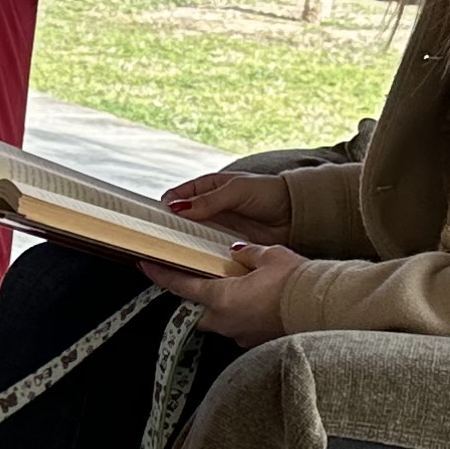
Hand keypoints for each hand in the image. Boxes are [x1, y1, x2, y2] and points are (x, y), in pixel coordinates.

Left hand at [141, 239, 305, 346]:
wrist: (327, 307)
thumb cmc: (298, 282)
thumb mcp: (270, 255)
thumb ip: (247, 253)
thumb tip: (238, 251)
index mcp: (222, 298)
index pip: (182, 286)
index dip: (161, 275)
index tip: (145, 266)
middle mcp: (227, 321)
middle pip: (195, 312)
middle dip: (191, 299)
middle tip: (194, 282)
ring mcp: (242, 335)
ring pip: (218, 322)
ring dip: (218, 309)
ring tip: (231, 291)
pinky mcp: (258, 342)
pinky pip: (240, 328)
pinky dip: (240, 316)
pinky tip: (254, 304)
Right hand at [160, 168, 296, 244]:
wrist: (296, 215)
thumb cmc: (269, 193)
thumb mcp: (236, 191)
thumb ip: (208, 201)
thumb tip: (178, 207)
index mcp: (209, 188)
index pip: (178, 196)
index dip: (165, 205)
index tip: (153, 217)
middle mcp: (210, 208)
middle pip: (181, 218)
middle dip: (169, 227)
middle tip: (157, 238)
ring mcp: (218, 227)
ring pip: (192, 235)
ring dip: (183, 242)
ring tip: (170, 251)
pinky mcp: (227, 244)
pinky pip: (208, 250)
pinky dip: (200, 255)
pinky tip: (193, 260)